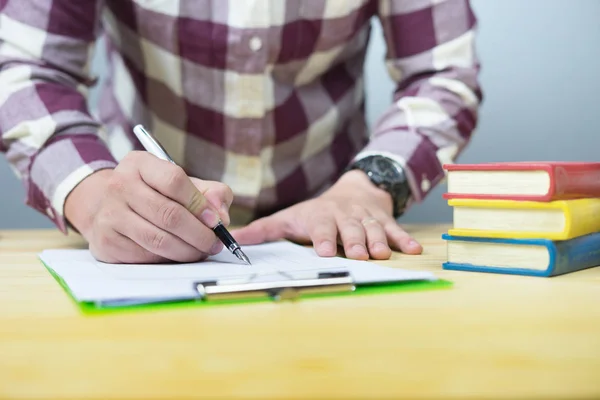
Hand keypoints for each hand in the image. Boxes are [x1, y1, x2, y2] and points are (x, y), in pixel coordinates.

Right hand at [64, 151, 232, 263]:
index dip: (200, 204)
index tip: (215, 220)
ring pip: (158, 240)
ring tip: (201, 251)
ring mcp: (109, 215)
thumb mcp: (180, 182)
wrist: (104, 204)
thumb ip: (211, 192)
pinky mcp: (106, 241)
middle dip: (199, 234)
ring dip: (187, 251)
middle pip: (169, 215)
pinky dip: (168, 260)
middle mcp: (120, 186)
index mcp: (140, 164)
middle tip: (214, 243)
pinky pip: (146, 256)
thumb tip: (222, 216)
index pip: (174, 180)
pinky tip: (178, 255)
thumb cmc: (153, 193)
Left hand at [232, 170, 421, 259]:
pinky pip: (396, 230)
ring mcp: (366, 218)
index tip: (323, 250)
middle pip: (350, 229)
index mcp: (320, 217)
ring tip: (382, 254)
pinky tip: (414, 251)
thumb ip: (264, 230)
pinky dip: (404, 239)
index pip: (321, 227)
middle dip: (354, 241)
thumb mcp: (289, 217)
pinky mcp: (384, 220)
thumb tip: (232, 239)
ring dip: (379, 241)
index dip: (323, 238)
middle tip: (358, 254)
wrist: (354, 190)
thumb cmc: (316, 212)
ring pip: (373, 229)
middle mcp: (344, 217)